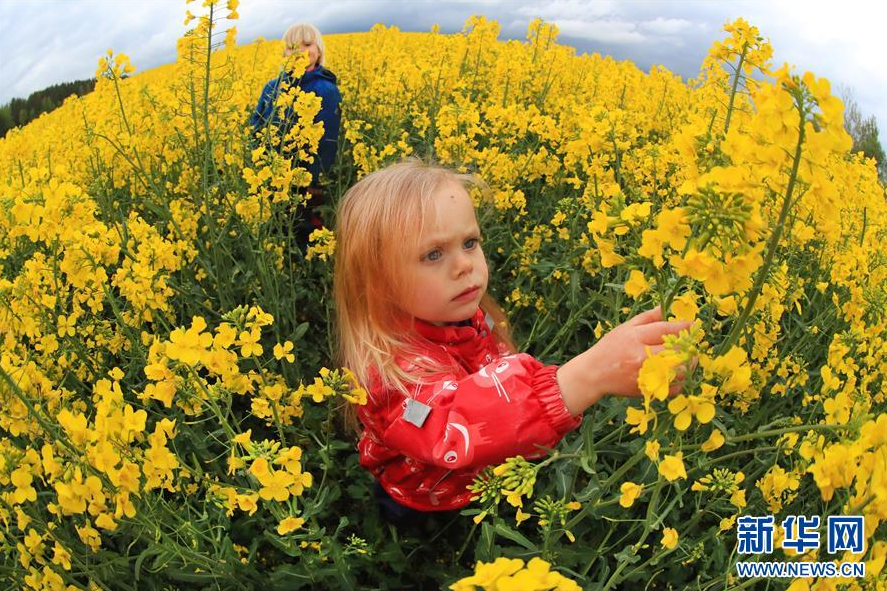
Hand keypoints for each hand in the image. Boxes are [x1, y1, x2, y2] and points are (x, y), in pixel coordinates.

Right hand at [556, 306, 692, 415]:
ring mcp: (646, 375)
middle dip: (689, 347)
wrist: (594, 374)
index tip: (694, 325)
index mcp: (637, 338)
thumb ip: (647, 318)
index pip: (667, 330)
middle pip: (677, 351)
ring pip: (679, 371)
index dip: (684, 327)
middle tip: (692, 345)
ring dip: (688, 365)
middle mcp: (642, 356)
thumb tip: (665, 308)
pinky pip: (673, 387)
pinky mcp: (647, 389)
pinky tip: (677, 374)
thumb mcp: (625, 328)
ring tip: (688, 360)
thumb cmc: (610, 348)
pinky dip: (680, 381)